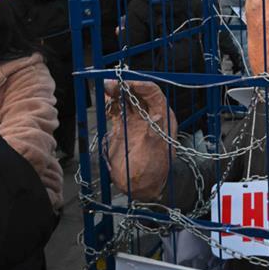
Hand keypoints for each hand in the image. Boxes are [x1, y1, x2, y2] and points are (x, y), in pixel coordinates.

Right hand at [104, 80, 176, 199]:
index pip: (153, 93)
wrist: (143, 186)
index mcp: (163, 117)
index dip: (141, 86)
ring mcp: (136, 122)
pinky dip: (110, 104)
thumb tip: (159, 115)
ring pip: (125, 100)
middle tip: (111, 83)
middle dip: (125, 86)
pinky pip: (116, 111)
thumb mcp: (156, 152)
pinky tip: (105, 100)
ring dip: (116, 93)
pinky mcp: (123, 129)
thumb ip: (155, 134)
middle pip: (137, 94)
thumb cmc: (155, 170)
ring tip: (106, 88)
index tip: (128, 83)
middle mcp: (150, 116)